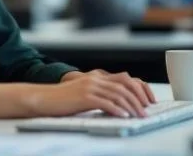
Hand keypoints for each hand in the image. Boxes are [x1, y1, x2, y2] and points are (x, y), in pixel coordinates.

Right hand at [35, 71, 155, 117]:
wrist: (44, 98)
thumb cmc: (64, 99)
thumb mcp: (85, 93)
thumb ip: (100, 94)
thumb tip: (120, 105)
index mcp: (97, 77)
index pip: (126, 78)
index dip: (139, 88)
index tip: (148, 100)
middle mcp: (96, 79)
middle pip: (125, 85)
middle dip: (139, 98)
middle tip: (146, 110)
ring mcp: (90, 87)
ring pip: (118, 94)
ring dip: (131, 106)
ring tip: (138, 116)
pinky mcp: (84, 96)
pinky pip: (105, 102)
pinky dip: (117, 109)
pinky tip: (123, 115)